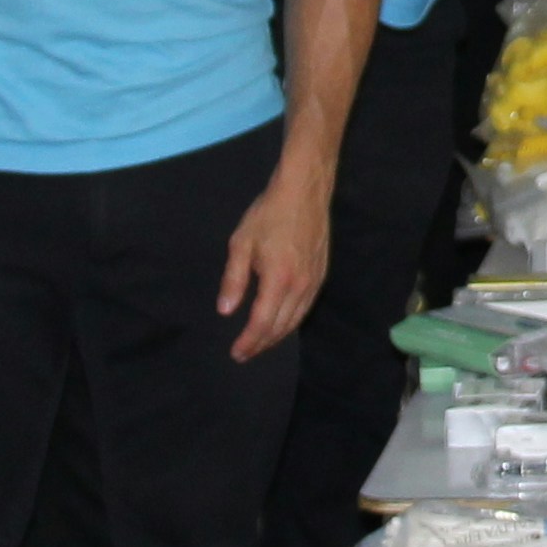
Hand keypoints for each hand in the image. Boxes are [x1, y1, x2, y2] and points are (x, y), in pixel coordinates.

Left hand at [220, 161, 330, 358]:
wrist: (304, 192)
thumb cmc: (269, 214)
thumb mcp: (242, 244)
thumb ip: (234, 280)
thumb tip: (226, 310)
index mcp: (278, 279)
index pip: (263, 323)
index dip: (249, 342)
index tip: (236, 353)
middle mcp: (300, 286)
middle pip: (281, 327)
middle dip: (261, 344)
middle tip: (244, 354)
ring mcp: (314, 282)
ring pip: (295, 321)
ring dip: (277, 337)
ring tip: (260, 344)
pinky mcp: (321, 275)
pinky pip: (305, 308)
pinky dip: (291, 322)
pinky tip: (280, 323)